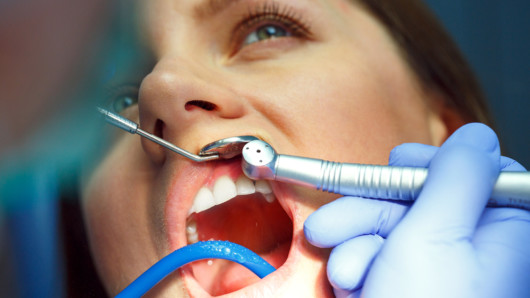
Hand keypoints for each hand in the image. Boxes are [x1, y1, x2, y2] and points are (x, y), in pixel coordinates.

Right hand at [304, 123, 529, 297]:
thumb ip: (458, 177)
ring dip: (356, 241)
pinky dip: (356, 264)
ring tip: (347, 272)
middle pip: (420, 198)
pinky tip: (349, 284)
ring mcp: (431, 268)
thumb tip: (476, 137)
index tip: (400, 167)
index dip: (435, 166)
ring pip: (388, 225)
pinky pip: (375, 254)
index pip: (477, 173)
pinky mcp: (400, 282)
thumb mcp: (438, 236)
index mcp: (499, 232)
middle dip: (372, 209)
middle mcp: (469, 247)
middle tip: (339, 221)